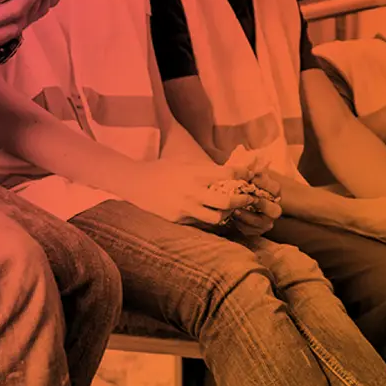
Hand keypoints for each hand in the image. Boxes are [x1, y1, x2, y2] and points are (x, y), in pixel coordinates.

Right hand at [130, 162, 279, 231]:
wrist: (136, 183)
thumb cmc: (162, 169)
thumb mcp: (184, 162)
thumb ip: (205, 167)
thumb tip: (228, 170)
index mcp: (196, 173)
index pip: (229, 173)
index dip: (243, 174)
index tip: (249, 176)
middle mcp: (194, 191)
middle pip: (228, 201)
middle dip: (242, 200)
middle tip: (248, 198)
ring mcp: (186, 207)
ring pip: (217, 217)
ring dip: (227, 213)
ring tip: (230, 209)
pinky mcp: (179, 219)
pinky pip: (201, 222)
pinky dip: (208, 218)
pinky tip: (210, 213)